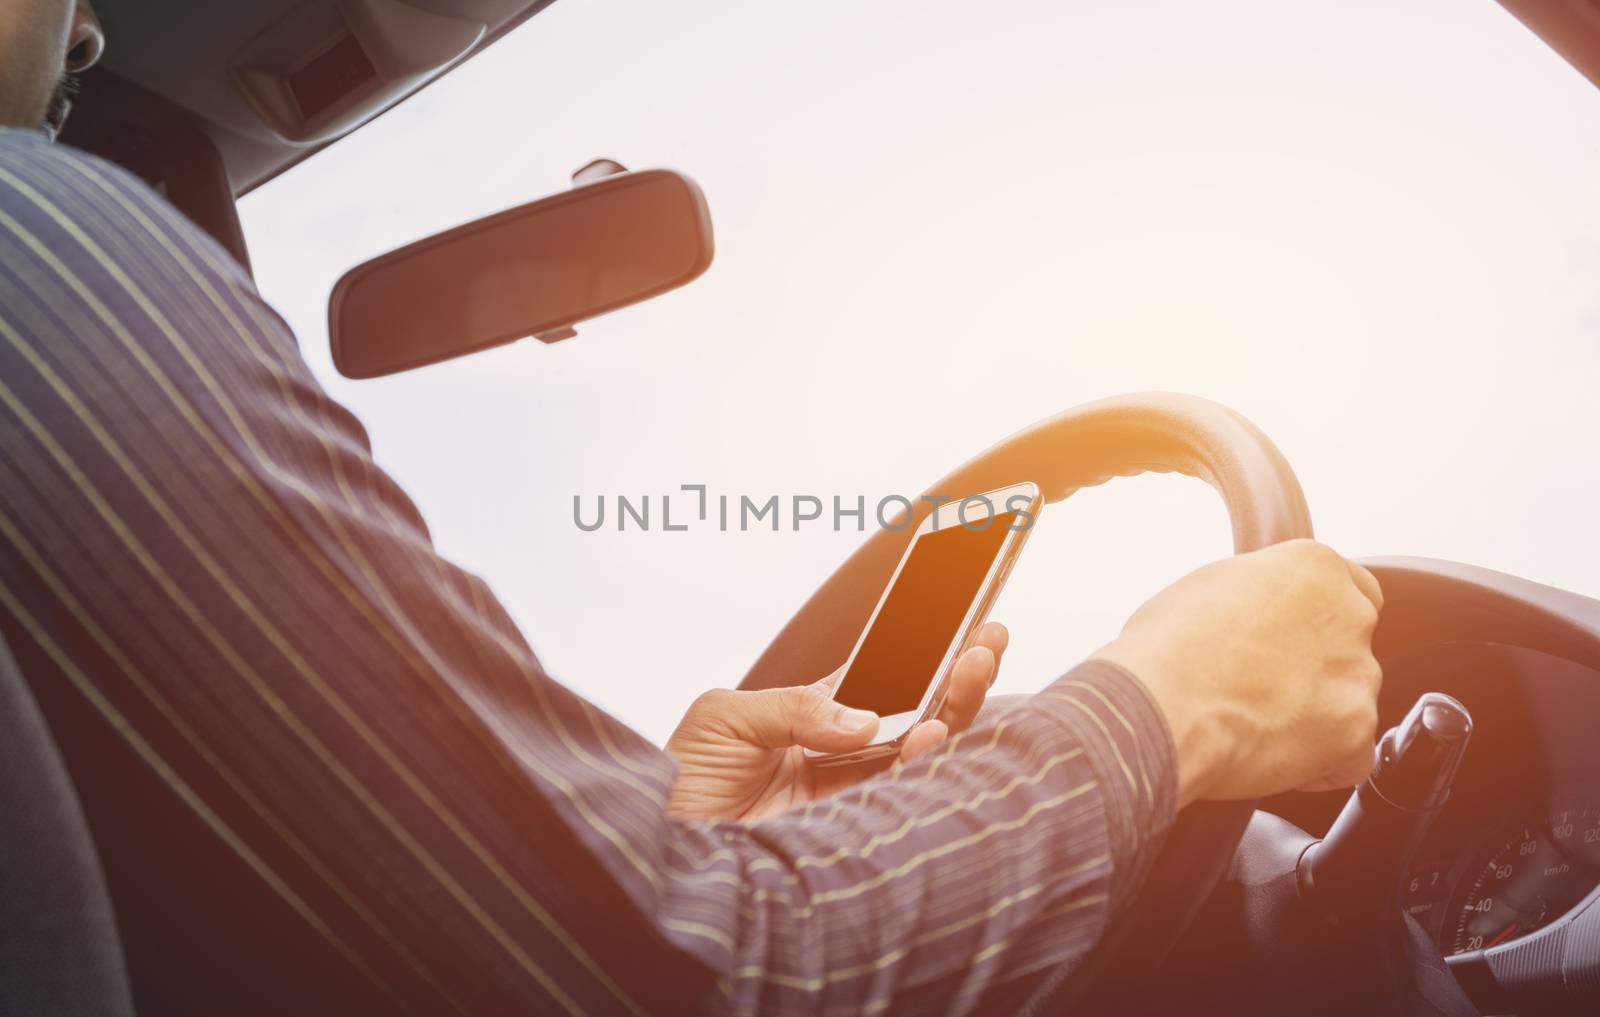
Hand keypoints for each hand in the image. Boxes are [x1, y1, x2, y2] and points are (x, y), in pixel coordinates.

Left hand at [665, 623, 1008, 821]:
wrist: (651, 854)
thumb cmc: (674, 784)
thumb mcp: (724, 720)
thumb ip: (795, 709)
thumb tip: (864, 717)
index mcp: (808, 719)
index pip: (878, 679)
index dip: (921, 653)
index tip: (959, 619)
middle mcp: (834, 756)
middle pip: (912, 714)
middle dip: (955, 676)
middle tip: (987, 640)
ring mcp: (842, 796)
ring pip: (915, 753)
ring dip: (950, 711)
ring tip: (973, 670)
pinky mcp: (843, 835)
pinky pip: (894, 797)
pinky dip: (918, 765)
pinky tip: (934, 734)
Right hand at [1095, 540, 1383, 808]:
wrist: (1161, 706)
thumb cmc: (1166, 647)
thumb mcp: (1211, 588)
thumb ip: (1258, 597)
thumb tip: (1260, 618)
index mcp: (1315, 567)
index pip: (1353, 588)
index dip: (1319, 619)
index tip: (1293, 639)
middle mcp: (1350, 615)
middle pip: (1348, 648)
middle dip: (1313, 669)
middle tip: (1259, 686)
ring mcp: (1358, 677)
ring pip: (1347, 702)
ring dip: (1313, 716)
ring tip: (1251, 724)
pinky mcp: (1355, 735)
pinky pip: (1350, 756)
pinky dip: (1320, 763)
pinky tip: (1270, 756)